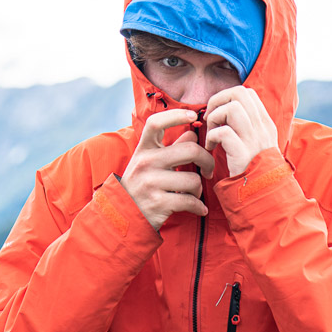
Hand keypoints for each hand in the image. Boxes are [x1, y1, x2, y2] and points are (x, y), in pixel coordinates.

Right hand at [121, 108, 215, 229]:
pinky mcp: (158, 203)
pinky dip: (198, 206)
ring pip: (194, 179)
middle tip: (208, 170)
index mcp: (144, 149)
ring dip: (199, 189)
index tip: (193, 115)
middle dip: (207, 160)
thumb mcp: (149, 163)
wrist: (122, 216)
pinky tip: (198, 208)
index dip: (176, 115)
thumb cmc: (140, 186)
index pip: (156, 123)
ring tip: (194, 194)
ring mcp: (151, 183)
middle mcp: (146, 163)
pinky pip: (190, 201)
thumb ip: (171, 148)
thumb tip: (192, 133)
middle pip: (190, 150)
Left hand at [204, 86, 277, 176]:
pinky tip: (210, 148)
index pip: (247, 92)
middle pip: (239, 93)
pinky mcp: (243, 154)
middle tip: (211, 119)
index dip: (227, 97)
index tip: (218, 113)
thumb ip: (246, 127)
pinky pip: (223, 132)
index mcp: (265, 124)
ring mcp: (254, 140)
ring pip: (232, 108)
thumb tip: (224, 111)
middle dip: (218, 101)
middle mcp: (262, 128)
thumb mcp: (256, 144)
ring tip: (212, 134)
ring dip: (215, 118)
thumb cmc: (254, 170)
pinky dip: (211, 137)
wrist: (263, 195)